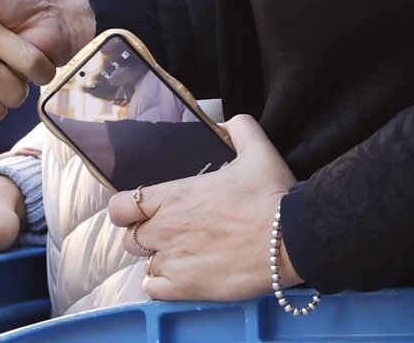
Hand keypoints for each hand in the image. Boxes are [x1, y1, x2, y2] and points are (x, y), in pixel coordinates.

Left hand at [103, 114, 299, 300]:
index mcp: (172, 196)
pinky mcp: (187, 287)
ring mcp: (174, 260)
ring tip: (182, 257)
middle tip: (171, 235)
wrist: (292, 240)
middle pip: (132, 238)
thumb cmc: (272, 196)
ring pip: (145, 264)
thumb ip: (237, 129)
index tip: (141, 212)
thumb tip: (224, 124)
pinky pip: (154, 290)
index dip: (127, 210)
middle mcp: (165, 228)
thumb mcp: (257, 150)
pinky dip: (162, 286)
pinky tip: (180, 278)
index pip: (121, 206)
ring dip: (160, 260)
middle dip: (147, 236)